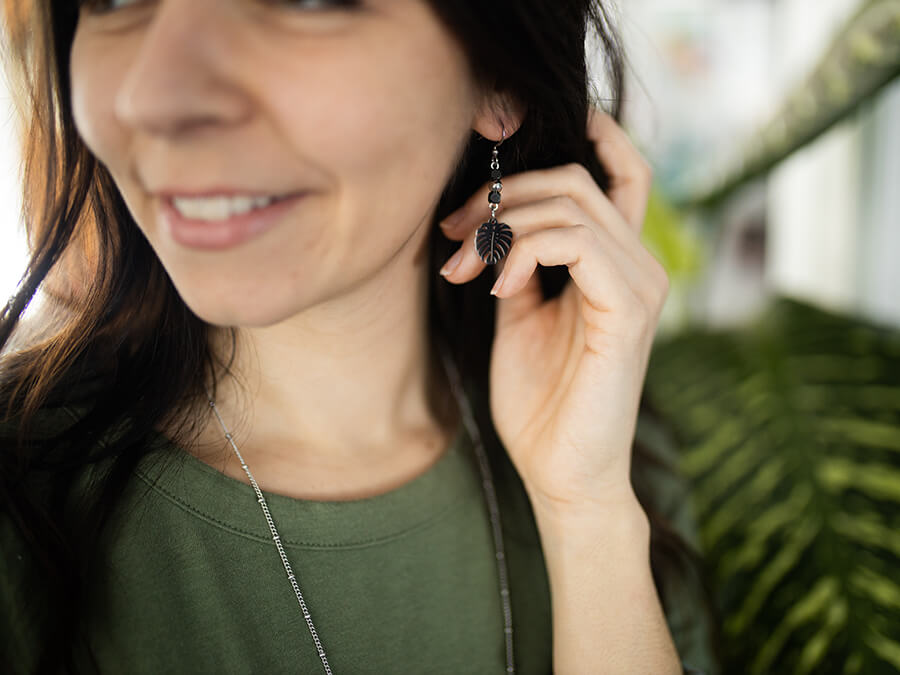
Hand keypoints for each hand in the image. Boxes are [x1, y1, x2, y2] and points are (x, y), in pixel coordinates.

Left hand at [438, 108, 666, 517]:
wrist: (561, 471)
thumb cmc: (542, 401)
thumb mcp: (519, 316)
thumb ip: (518, 263)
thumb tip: (490, 223)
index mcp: (618, 263)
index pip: (620, 172)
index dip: (586, 134)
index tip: (515, 134)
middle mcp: (640, 264)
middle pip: (575, 179)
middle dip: (501, 195)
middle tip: (450, 233)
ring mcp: (640, 285)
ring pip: (569, 205)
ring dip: (500, 227)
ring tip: (461, 268)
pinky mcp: (628, 311)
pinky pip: (574, 243)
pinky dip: (522, 252)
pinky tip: (496, 286)